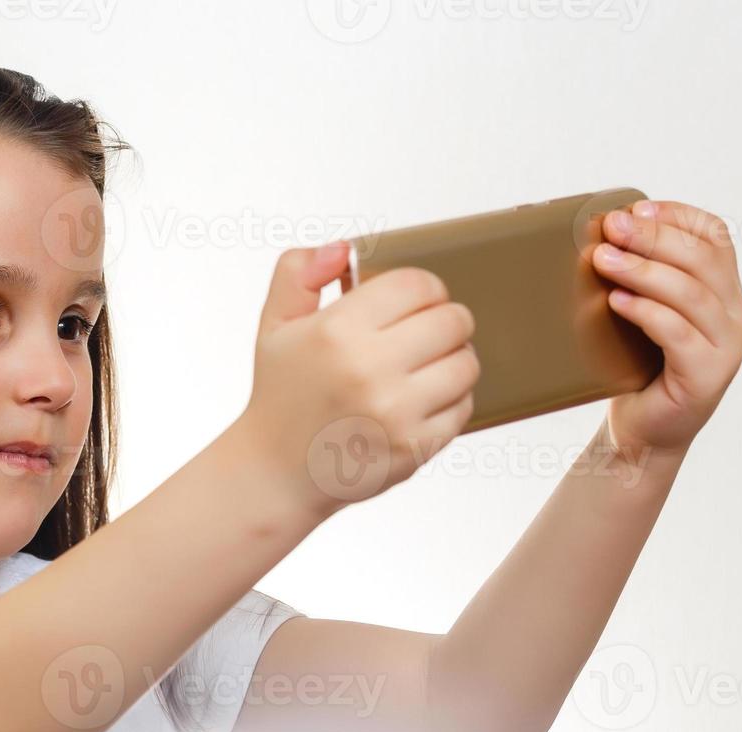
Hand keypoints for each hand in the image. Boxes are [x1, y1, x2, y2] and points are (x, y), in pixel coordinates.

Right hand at [234, 242, 479, 520]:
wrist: (277, 471)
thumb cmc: (283, 393)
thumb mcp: (275, 323)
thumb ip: (299, 271)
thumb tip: (342, 249)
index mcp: (336, 332)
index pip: (417, 285)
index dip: (424, 288)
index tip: (416, 302)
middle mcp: (367, 370)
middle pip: (453, 320)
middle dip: (445, 320)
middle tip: (427, 332)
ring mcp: (394, 413)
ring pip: (466, 363)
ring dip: (453, 359)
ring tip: (427, 365)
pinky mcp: (413, 447)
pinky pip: (463, 407)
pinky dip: (451, 400)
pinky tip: (422, 400)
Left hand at [592, 199, 741, 462]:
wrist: (642, 434)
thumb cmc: (636, 369)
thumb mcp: (642, 314)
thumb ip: (639, 279)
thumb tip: (601, 235)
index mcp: (723, 292)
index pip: (716, 237)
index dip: (678, 216)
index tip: (636, 208)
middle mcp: (733, 316)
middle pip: (702, 259)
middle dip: (653, 237)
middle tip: (611, 227)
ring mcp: (725, 347)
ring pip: (691, 294)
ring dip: (644, 270)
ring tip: (603, 260)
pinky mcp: (706, 376)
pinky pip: (678, 333)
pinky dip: (646, 312)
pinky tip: (616, 301)